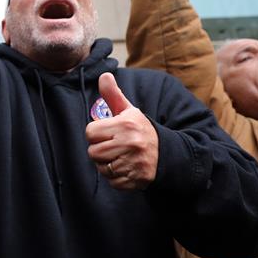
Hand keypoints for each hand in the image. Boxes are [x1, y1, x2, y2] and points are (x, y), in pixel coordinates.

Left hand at [85, 73, 158, 190]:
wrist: (167, 153)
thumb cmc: (141, 130)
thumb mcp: (128, 111)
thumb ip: (113, 95)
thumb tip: (104, 75)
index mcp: (126, 125)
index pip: (90, 132)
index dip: (96, 134)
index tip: (108, 133)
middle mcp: (131, 143)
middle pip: (93, 152)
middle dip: (100, 150)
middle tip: (113, 146)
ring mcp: (134, 163)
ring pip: (101, 168)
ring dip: (106, 165)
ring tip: (119, 157)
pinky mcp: (136, 179)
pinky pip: (112, 181)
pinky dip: (116, 178)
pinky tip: (126, 168)